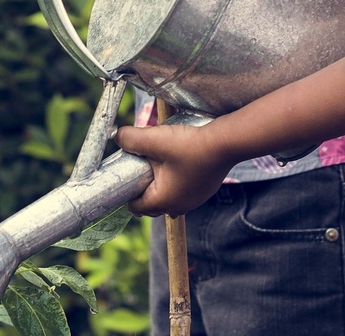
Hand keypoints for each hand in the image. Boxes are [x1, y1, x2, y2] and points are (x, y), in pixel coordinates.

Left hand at [114, 122, 236, 216]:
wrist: (226, 143)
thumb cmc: (191, 145)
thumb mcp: (155, 139)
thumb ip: (131, 139)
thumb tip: (118, 137)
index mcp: (163, 202)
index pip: (135, 207)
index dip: (127, 191)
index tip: (127, 173)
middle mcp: (179, 207)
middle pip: (151, 204)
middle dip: (144, 188)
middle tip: (143, 166)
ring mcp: (194, 201)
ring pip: (168, 197)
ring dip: (161, 184)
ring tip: (161, 161)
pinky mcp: (204, 191)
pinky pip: (183, 190)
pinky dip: (176, 180)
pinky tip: (179, 161)